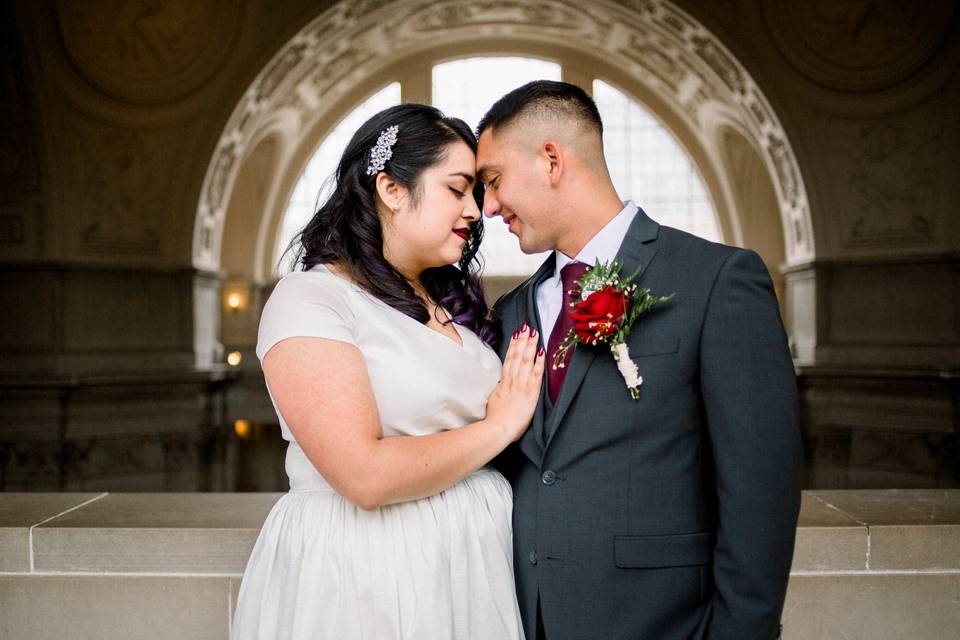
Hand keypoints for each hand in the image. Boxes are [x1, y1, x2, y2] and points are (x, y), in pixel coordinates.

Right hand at [485, 325, 544, 441]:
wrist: (498, 429)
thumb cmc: (495, 419)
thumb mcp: (494, 400)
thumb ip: (499, 391)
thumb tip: (501, 386)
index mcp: (504, 383)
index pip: (509, 360)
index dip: (513, 346)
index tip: (516, 335)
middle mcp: (512, 380)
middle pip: (517, 356)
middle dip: (522, 340)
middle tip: (527, 326)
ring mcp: (521, 385)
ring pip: (525, 360)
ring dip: (530, 345)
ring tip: (534, 333)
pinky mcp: (530, 392)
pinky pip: (535, 374)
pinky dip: (539, 362)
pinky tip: (542, 352)